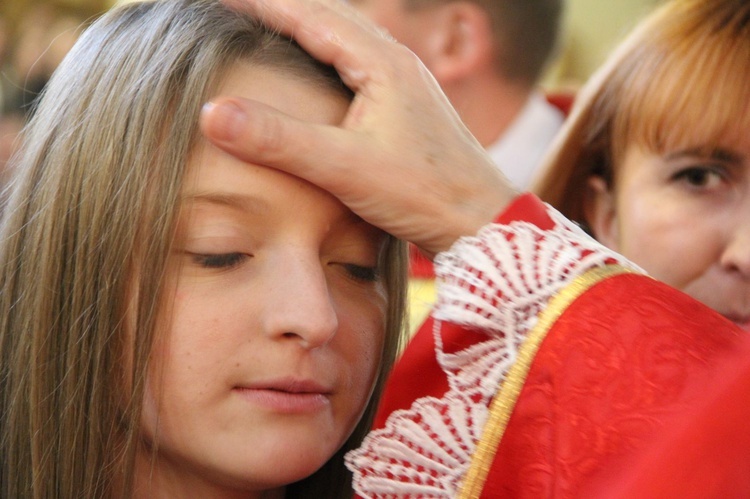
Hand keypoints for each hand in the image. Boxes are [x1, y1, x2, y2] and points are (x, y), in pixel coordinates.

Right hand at [200, 0, 516, 256]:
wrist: (481, 219)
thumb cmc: (423, 194)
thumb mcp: (345, 168)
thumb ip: (279, 140)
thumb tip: (212, 112)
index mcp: (382, 62)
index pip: (309, 14)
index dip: (261, 2)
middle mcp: (396, 61)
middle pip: (328, 15)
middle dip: (279, 7)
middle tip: (235, 7)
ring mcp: (405, 81)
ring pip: (346, 36)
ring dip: (304, 25)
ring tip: (266, 25)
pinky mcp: (407, 104)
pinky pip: (358, 61)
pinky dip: (326, 53)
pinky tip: (314, 70)